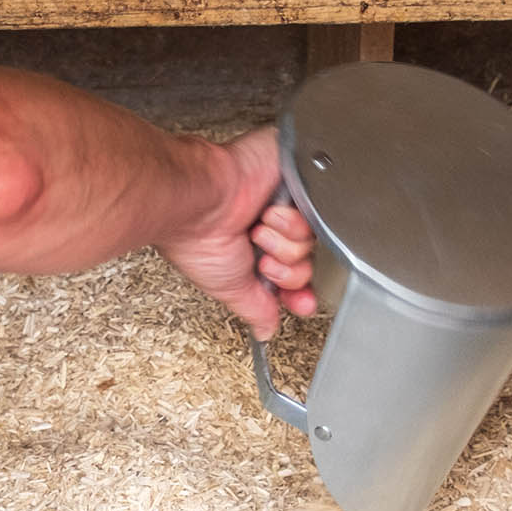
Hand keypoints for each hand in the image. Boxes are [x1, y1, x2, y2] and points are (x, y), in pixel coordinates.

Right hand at [157, 126, 318, 341]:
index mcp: (252, 248)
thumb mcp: (229, 287)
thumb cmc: (196, 238)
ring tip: (258, 234)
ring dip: (285, 244)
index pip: (293, 275)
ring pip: (313, 237)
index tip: (301, 302)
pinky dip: (293, 221)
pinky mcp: (291, 178)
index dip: (299, 291)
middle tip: (264, 262)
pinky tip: (269, 216)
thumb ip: (255, 308)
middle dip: (288, 270)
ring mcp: (280, 201)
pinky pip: (315, 209)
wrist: (196, 203)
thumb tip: (265, 332)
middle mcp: (267, 225)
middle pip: (306, 258)